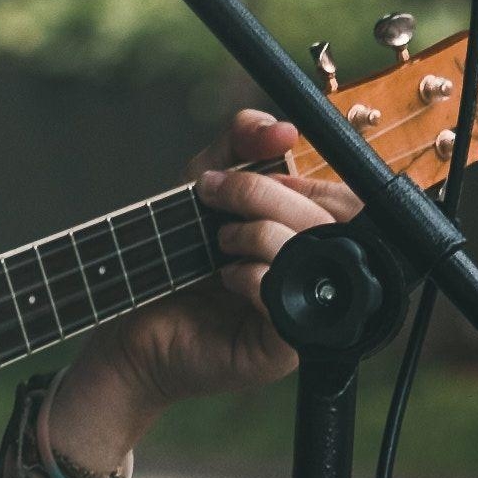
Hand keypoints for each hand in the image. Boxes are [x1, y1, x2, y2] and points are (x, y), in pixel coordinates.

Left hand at [58, 111, 355, 434]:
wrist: (135, 319)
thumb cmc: (175, 255)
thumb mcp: (205, 182)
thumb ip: (241, 144)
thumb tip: (284, 129)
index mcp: (312, 236)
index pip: (342, 199)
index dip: (297, 179)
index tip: (245, 176)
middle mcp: (319, 275)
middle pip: (332, 223)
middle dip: (267, 197)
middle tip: (216, 202)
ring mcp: (307, 313)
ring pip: (312, 257)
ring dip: (258, 236)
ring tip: (220, 243)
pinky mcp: (285, 348)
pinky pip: (289, 303)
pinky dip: (254, 278)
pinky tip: (227, 278)